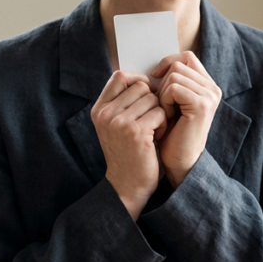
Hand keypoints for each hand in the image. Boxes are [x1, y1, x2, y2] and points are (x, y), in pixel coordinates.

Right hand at [91, 70, 167, 219]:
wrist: (127, 185)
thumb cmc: (128, 152)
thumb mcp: (116, 125)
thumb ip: (123, 102)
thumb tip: (145, 77)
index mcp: (99, 109)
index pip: (119, 76)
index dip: (138, 80)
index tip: (148, 94)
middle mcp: (105, 113)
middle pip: (140, 85)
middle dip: (153, 99)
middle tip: (151, 119)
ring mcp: (119, 122)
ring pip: (152, 98)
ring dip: (159, 112)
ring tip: (153, 130)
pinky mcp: (135, 131)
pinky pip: (160, 112)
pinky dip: (163, 124)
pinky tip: (156, 138)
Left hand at [152, 51, 221, 187]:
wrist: (178, 161)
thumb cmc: (171, 133)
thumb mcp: (172, 101)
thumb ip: (171, 80)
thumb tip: (154, 64)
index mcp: (207, 85)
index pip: (186, 57)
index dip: (168, 62)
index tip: (154, 77)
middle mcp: (212, 88)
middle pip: (178, 64)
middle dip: (163, 84)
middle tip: (164, 107)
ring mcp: (210, 96)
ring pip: (174, 75)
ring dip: (163, 94)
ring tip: (166, 113)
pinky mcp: (202, 104)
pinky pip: (174, 88)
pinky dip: (165, 101)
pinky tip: (168, 117)